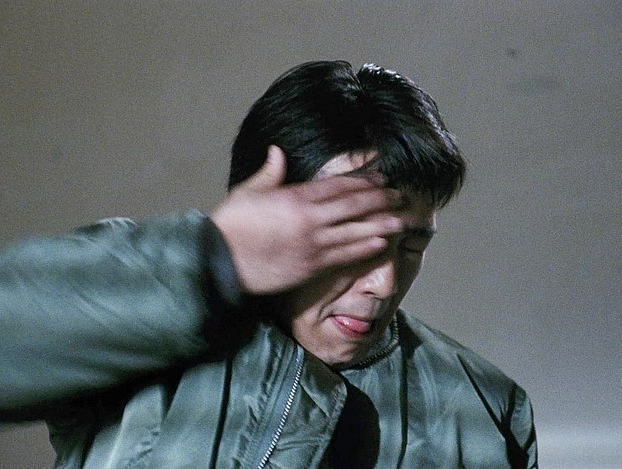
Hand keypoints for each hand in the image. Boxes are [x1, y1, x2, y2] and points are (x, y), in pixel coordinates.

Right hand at [210, 146, 403, 294]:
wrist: (220, 263)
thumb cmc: (230, 226)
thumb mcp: (247, 192)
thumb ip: (268, 173)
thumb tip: (277, 152)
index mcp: (294, 198)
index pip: (337, 186)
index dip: (363, 182)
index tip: (381, 179)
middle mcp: (309, 220)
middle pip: (353, 206)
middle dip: (380, 200)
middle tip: (401, 196)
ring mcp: (313, 245)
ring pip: (355, 231)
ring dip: (381, 225)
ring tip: (402, 221)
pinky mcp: (311, 267)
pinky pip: (345, 256)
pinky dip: (364, 249)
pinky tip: (380, 244)